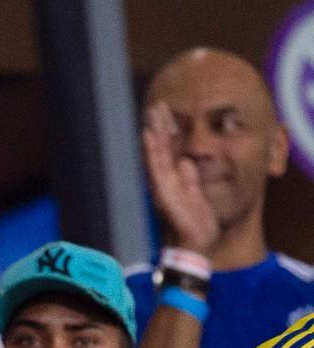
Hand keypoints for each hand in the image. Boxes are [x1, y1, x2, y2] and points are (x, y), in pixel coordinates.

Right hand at [142, 101, 218, 255]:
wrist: (198, 243)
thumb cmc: (197, 222)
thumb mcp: (197, 195)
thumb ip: (190, 178)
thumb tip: (186, 161)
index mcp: (172, 179)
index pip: (168, 151)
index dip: (168, 132)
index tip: (166, 112)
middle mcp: (163, 179)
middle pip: (160, 147)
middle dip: (159, 125)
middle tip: (158, 104)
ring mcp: (162, 184)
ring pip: (156, 152)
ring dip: (154, 131)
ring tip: (153, 112)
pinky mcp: (163, 191)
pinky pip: (156, 167)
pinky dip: (152, 150)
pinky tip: (149, 135)